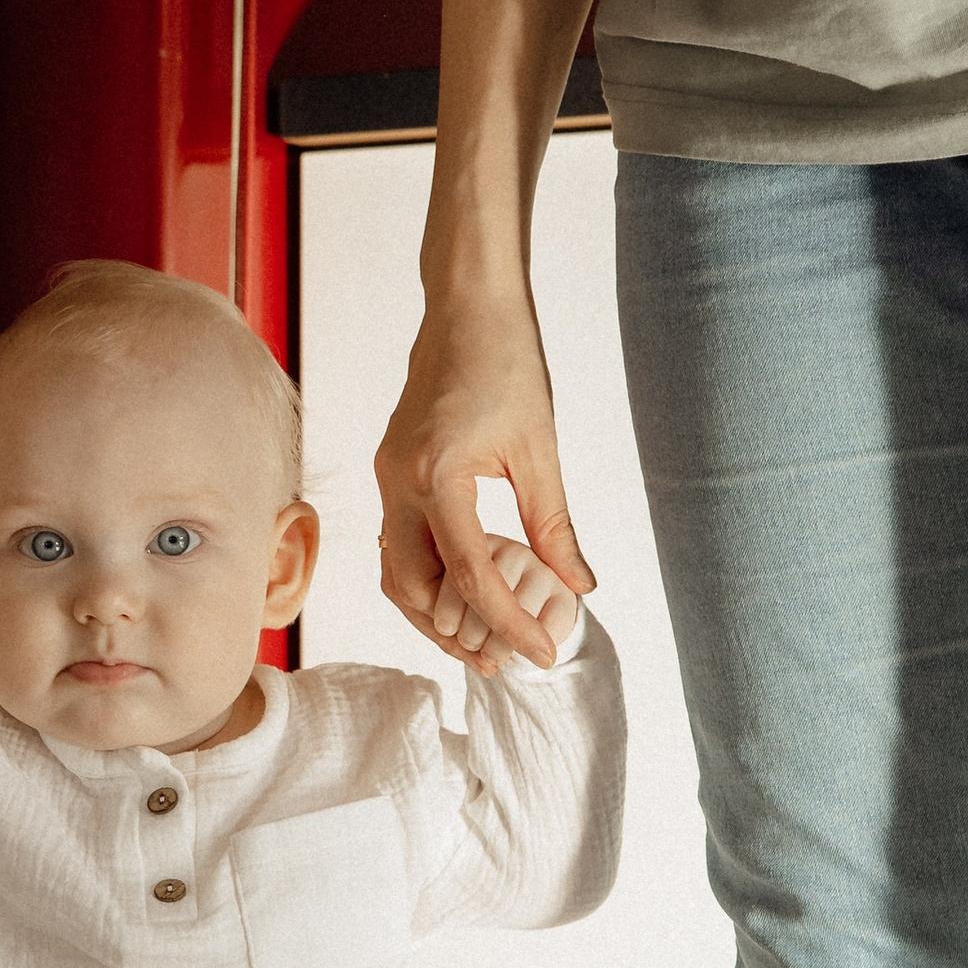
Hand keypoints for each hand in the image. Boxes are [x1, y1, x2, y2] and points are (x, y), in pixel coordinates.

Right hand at [376, 288, 590, 673]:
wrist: (466, 306)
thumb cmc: (506, 362)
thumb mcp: (540, 449)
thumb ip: (554, 524)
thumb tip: (580, 587)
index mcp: (437, 475)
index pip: (469, 575)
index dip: (507, 622)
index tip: (541, 653)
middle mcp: (399, 483)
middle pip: (414, 588)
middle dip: (456, 631)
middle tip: (504, 661)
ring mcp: (387, 478)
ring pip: (396, 572)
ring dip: (434, 611)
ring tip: (483, 640)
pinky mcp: (391, 473)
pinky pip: (398, 544)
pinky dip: (427, 579)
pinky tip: (464, 594)